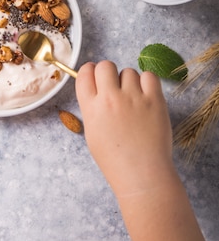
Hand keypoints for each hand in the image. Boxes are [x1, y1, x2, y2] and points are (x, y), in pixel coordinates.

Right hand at [75, 61, 174, 197]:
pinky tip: (146, 96)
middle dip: (108, 73)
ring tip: (134, 100)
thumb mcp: (92, 132)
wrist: (142, 175)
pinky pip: (149, 76)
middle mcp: (110, 98)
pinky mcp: (154, 100)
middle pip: (105, 66)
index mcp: (91, 107)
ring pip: (128, 72)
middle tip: (115, 87)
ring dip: (130, 82)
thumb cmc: (115, 159)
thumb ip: (92, 108)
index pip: (85, 72)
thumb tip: (97, 90)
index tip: (95, 77)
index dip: (90, 71)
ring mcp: (133, 97)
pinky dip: (148, 83)